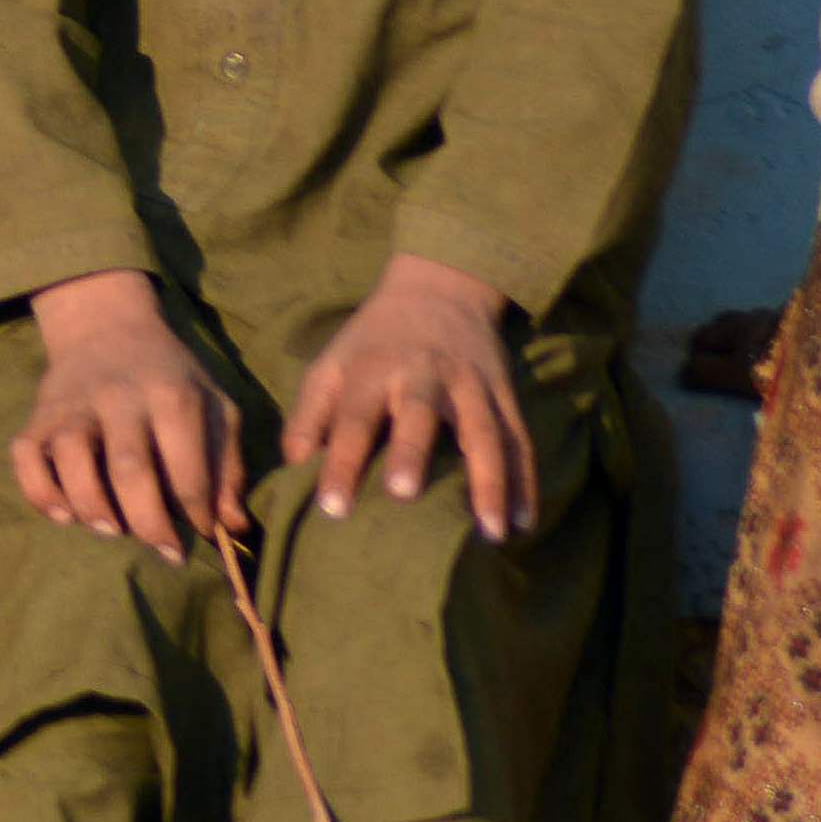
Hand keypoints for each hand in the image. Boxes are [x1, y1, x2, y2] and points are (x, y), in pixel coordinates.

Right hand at [9, 272, 245, 562]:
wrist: (107, 326)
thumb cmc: (171, 377)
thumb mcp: (214, 405)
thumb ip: (227, 464)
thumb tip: (234, 525)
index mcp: (172, 396)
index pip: (187, 469)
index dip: (199, 514)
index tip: (203, 533)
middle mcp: (119, 398)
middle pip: (129, 470)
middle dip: (149, 523)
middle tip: (165, 551)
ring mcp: (73, 406)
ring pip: (71, 460)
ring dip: (91, 507)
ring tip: (111, 530)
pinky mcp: (38, 415)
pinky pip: (25, 458)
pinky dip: (39, 492)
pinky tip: (65, 513)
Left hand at [281, 253, 533, 538]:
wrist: (439, 288)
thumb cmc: (372, 344)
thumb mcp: (331, 365)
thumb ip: (309, 415)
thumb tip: (294, 465)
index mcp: (373, 370)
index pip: (353, 418)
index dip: (341, 463)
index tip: (332, 509)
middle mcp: (424, 375)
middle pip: (419, 413)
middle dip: (411, 452)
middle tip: (402, 495)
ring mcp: (471, 385)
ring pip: (485, 433)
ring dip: (490, 481)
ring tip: (492, 533)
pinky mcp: (505, 395)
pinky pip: (520, 440)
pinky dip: (525, 480)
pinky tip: (523, 522)